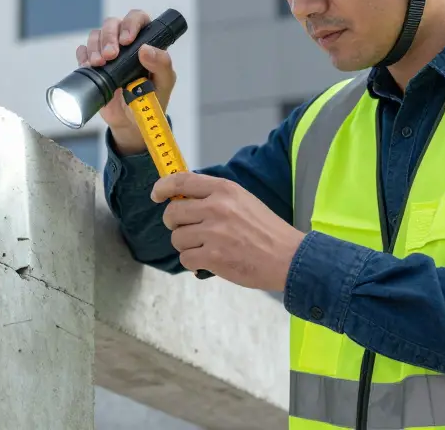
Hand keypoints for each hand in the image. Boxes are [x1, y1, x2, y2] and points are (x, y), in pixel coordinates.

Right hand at [74, 10, 176, 154]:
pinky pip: (83, 50)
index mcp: (146, 41)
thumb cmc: (152, 100)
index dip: (131, 23)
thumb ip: (162, 65)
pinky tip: (88, 66)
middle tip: (110, 56)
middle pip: (112, 23)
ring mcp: (108, 52)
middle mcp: (125, 43)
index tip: (126, 40)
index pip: (138, 18)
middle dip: (109, 36)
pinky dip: (83, 56)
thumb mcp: (164, 84)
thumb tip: (146, 49)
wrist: (132, 123)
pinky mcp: (94, 64)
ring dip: (95, 46)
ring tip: (99, 64)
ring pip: (96, 34)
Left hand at [152, 173, 304, 291]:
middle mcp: (216, 207)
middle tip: (186, 230)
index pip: (181, 181)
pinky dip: (194, 262)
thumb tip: (183, 199)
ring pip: (177, 238)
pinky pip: (186, 258)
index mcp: (224, 189)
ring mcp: (213, 232)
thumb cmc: (267, 230)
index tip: (156, 194)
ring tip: (206, 247)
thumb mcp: (243, 200)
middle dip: (174, 224)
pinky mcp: (213, 257)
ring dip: (187, 246)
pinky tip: (210, 260)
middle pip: (172, 213)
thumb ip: (214, 197)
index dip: (162, 187)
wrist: (288, 257)